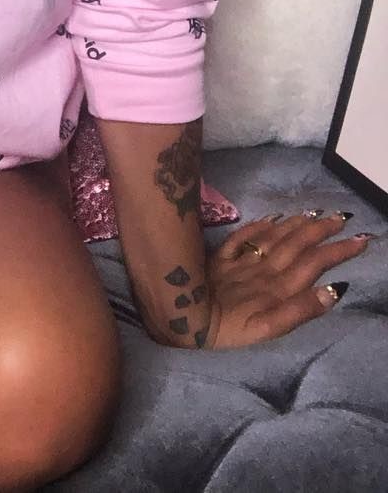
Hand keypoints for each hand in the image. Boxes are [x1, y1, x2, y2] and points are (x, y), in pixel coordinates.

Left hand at [201, 210, 371, 349]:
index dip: (338, 251)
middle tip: (342, 218)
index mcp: (278, 287)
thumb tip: (333, 290)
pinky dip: (259, 225)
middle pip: (297, 245)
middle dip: (322, 231)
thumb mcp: (269, 330)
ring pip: (274, 237)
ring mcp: (242, 261)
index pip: (314, 263)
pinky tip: (271, 218)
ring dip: (296, 224)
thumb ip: (301, 310)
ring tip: (315, 214)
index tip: (360, 239)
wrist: (186, 319)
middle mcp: (263, 270)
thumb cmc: (229, 331)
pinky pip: (243, 237)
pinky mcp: (221, 258)